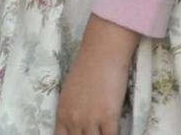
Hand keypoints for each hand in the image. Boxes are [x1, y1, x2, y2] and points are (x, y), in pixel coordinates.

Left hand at [55, 17, 138, 134]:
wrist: (102, 53)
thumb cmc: (87, 66)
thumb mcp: (69, 92)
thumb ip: (71, 110)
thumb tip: (77, 122)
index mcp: (62, 114)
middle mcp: (74, 121)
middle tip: (95, 133)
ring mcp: (91, 120)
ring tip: (105, 132)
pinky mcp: (109, 117)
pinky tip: (117, 132)